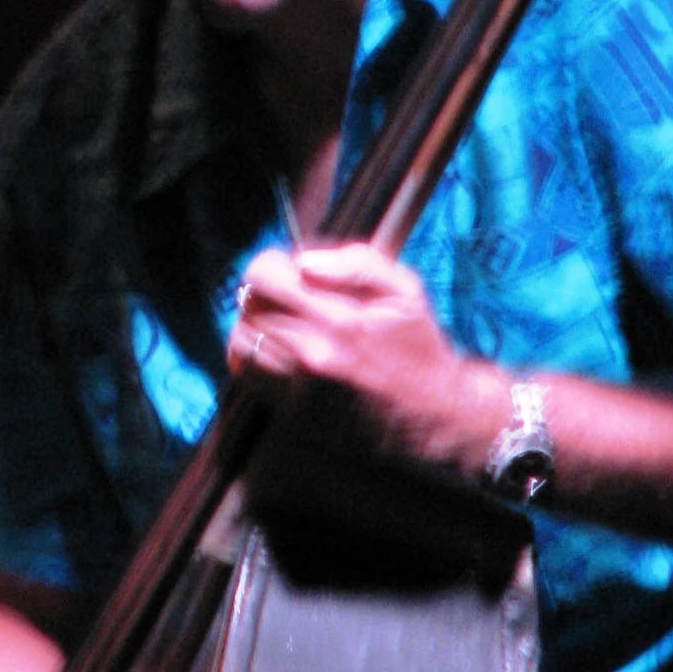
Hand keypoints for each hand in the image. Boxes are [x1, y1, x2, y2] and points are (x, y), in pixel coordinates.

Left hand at [228, 242, 493, 467]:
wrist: (431, 411)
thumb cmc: (416, 345)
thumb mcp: (405, 290)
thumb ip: (357, 263)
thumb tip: (304, 260)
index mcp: (341, 319)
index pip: (264, 276)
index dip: (271, 263)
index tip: (289, 268)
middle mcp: (313, 354)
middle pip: (249, 304)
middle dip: (264, 290)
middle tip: (288, 293)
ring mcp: (299, 386)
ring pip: (241, 337)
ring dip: (254, 321)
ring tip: (281, 319)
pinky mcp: (291, 408)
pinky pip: (246, 372)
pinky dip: (252, 353)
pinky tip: (276, 347)